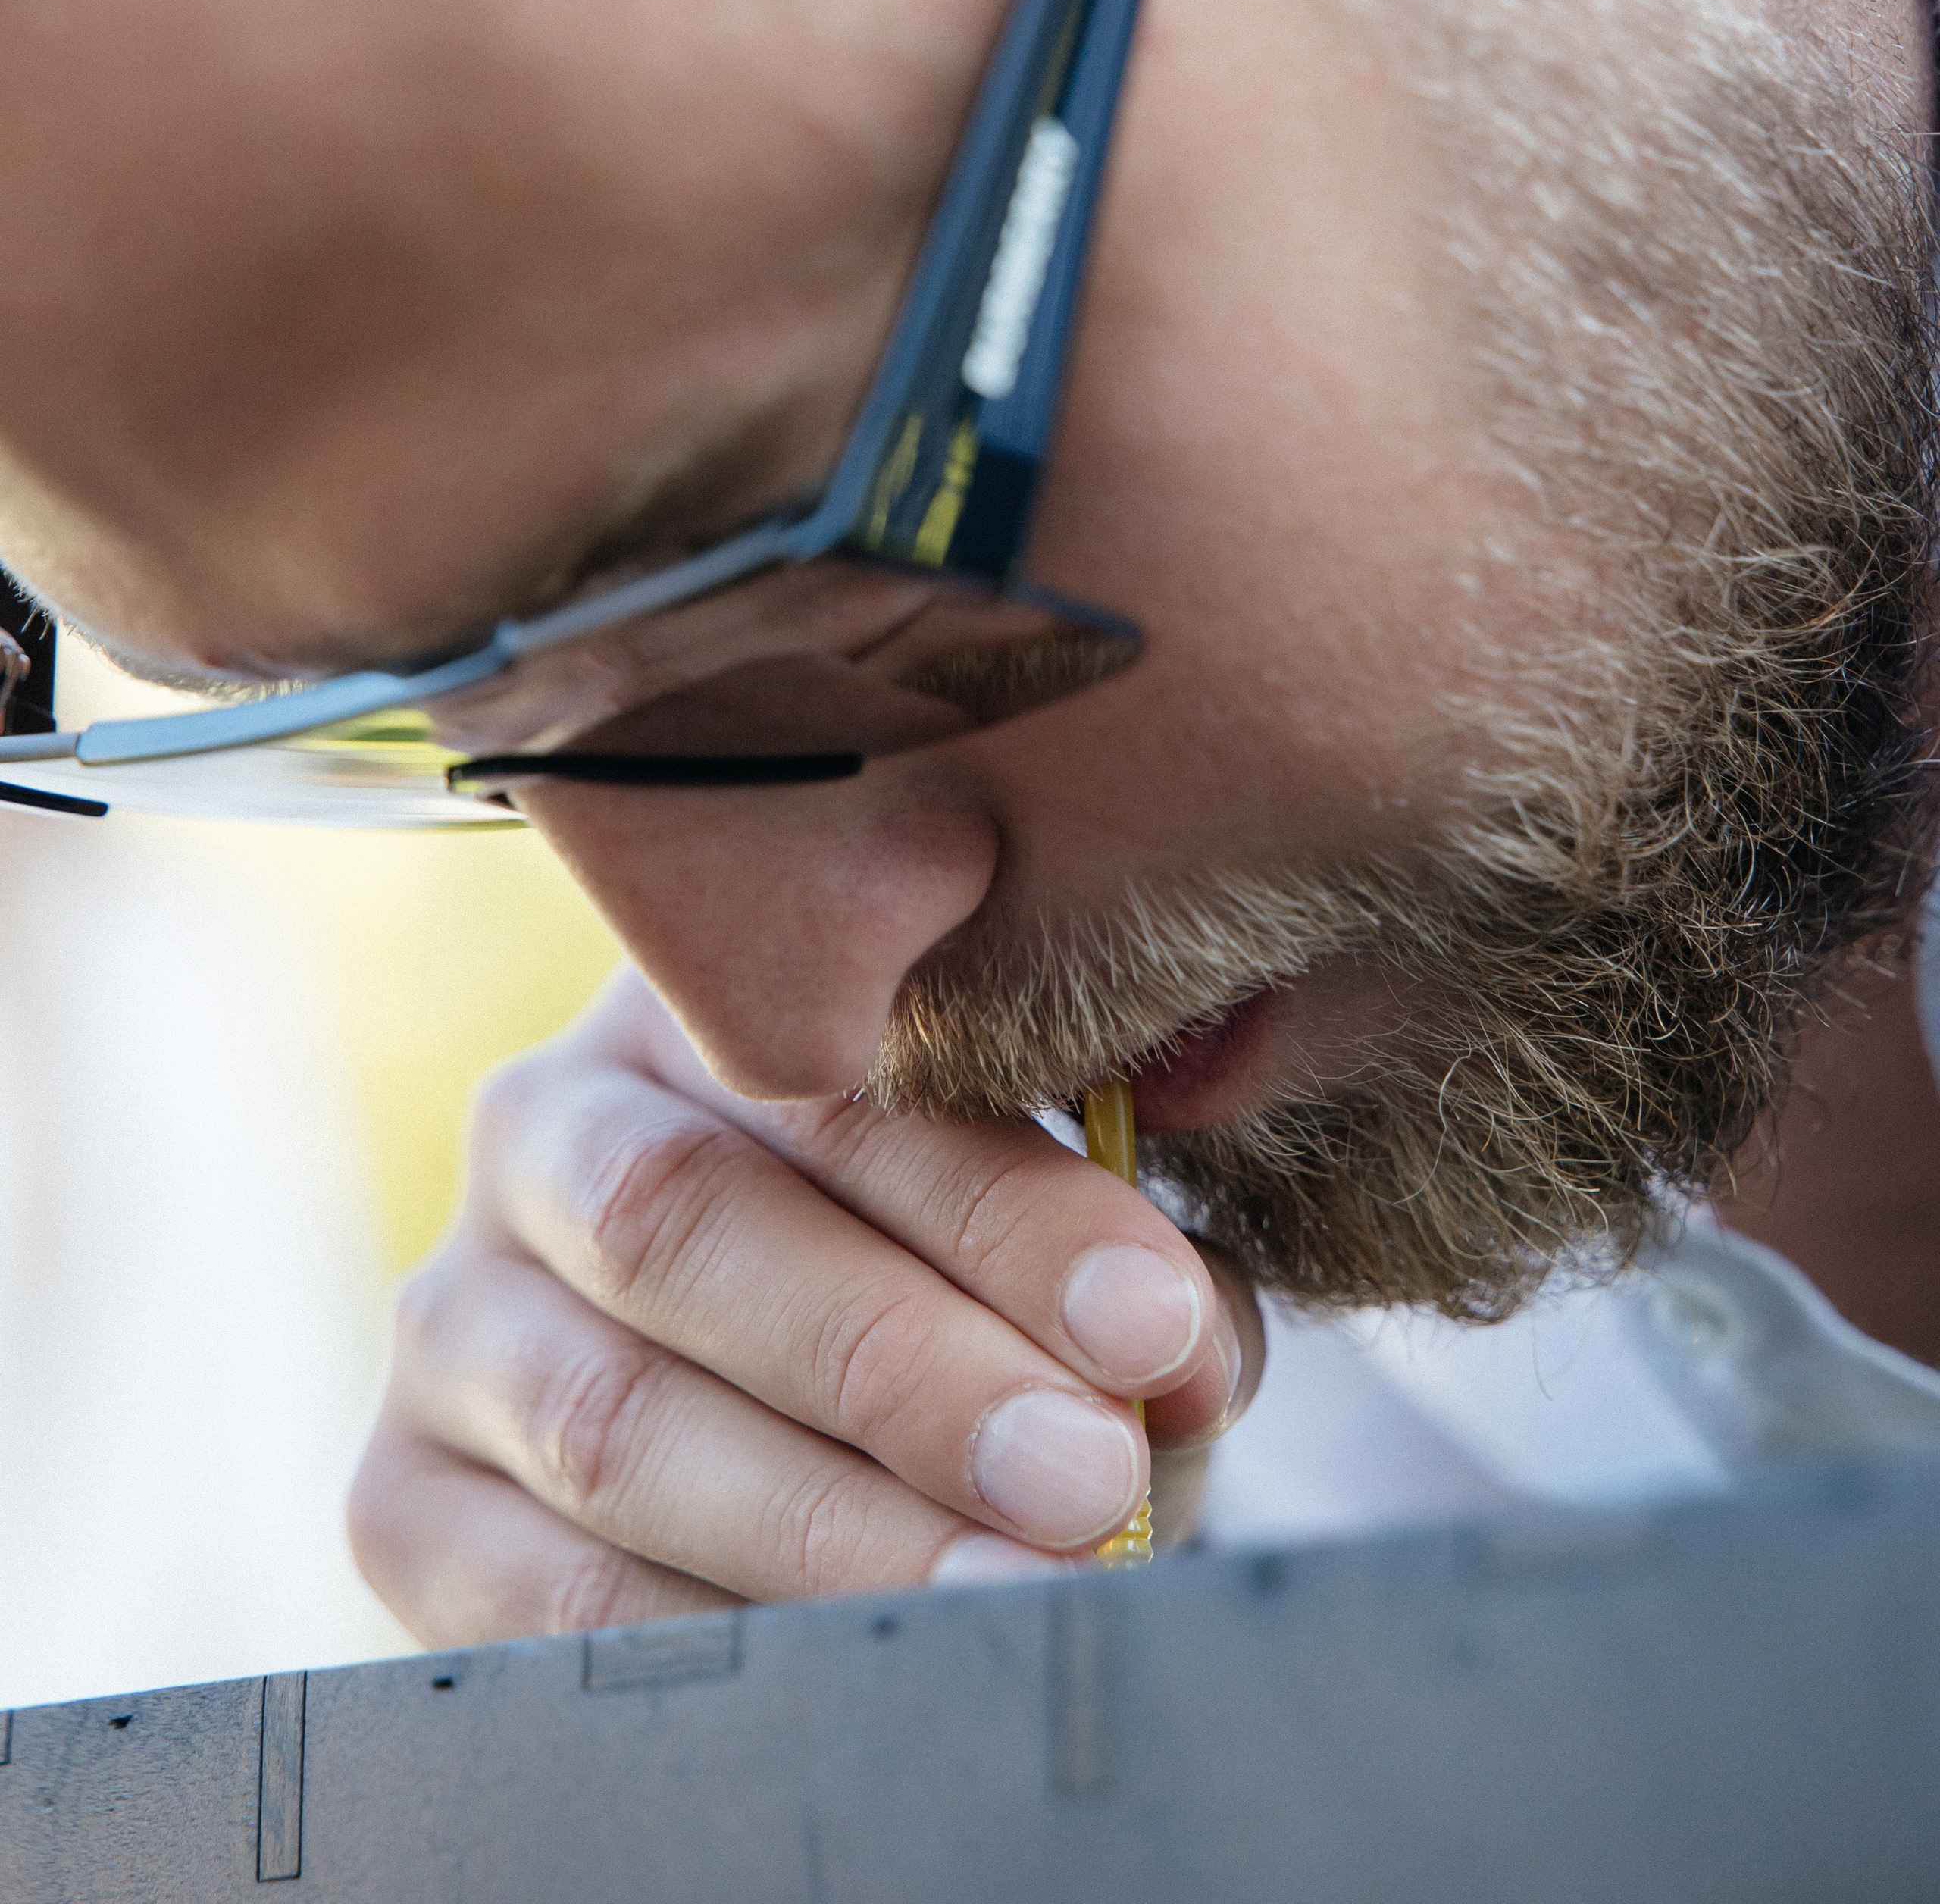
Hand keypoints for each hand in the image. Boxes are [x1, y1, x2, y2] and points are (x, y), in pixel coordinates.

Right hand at [350, 966, 1263, 1644]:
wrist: (793, 1414)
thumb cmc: (960, 1293)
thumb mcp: (1051, 1259)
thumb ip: (1125, 1283)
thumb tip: (1184, 1359)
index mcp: (704, 1007)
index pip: (840, 1084)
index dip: (1003, 1209)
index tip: (1154, 1326)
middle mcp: (546, 1128)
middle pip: (691, 1226)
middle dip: (903, 1366)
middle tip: (1086, 1477)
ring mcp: (454, 1314)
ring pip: (611, 1416)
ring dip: (823, 1524)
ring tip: (1005, 1597)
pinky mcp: (402, 1496)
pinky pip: (537, 1591)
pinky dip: (703, 1639)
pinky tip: (852, 1668)